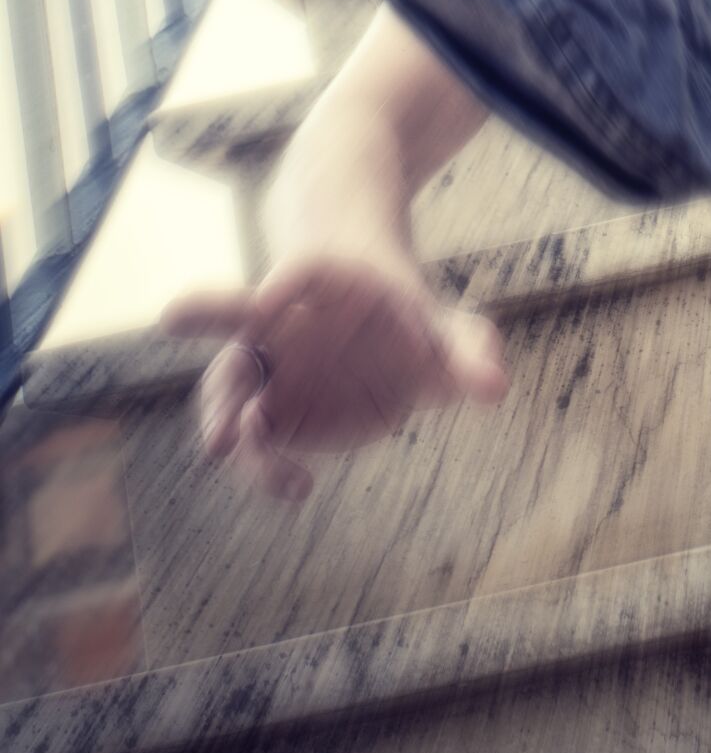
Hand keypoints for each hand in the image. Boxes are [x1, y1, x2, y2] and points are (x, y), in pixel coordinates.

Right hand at [159, 250, 509, 503]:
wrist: (370, 331)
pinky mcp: (267, 408)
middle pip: (234, 311)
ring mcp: (268, 363)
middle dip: (209, 314)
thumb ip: (467, 352)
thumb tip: (494, 388)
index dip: (283, 279)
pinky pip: (249, 430)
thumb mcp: (443, 329)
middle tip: (174, 318)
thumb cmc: (406, 318)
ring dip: (222, 407)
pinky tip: (299, 484)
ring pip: (229, 378)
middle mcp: (283, 317)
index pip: (301, 268)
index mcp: (326, 278)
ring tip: (223, 446)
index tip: (268, 296)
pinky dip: (261, 456)